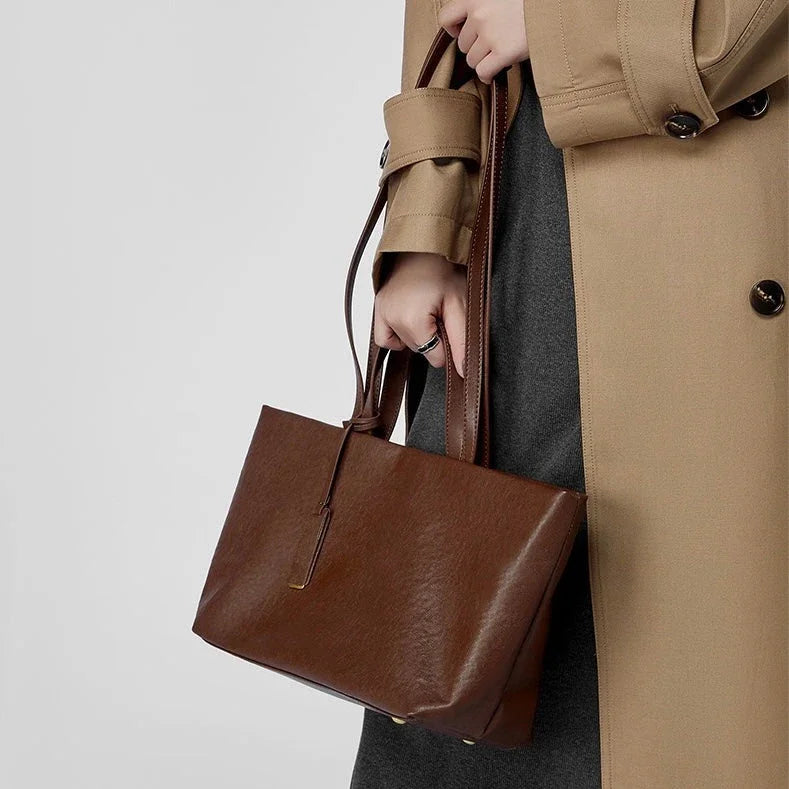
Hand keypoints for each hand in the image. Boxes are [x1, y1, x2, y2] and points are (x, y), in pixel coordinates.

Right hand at [374, 252, 466, 376]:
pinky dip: (396, 335)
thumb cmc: (444, 270)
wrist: (425, 244)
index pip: (435, 357)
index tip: (450, 322)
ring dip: (417, 334)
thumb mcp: (460, 306)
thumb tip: (464, 372)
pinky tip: (409, 323)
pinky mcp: (377, 308)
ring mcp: (381, 313)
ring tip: (426, 311)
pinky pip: (384, 337)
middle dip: (433, 336)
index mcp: (412, 320)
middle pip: (419, 350)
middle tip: (441, 312)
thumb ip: (461, 341)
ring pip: (404, 344)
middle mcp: (391, 319)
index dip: (448, 343)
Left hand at [438, 0, 529, 83]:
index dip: (453, 29)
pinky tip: (495, 72)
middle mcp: (479, 14)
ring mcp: (490, 34)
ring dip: (484, 60)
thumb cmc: (531, 1)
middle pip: (463, 44)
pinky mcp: (503, 52)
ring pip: (473, 60)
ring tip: (500, 52)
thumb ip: (484, 4)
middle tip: (493, 43)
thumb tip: (471, 20)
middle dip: (476, 46)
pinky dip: (488, 75)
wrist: (556, 6)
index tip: (462, 32)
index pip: (446, 17)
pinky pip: (483, 72)